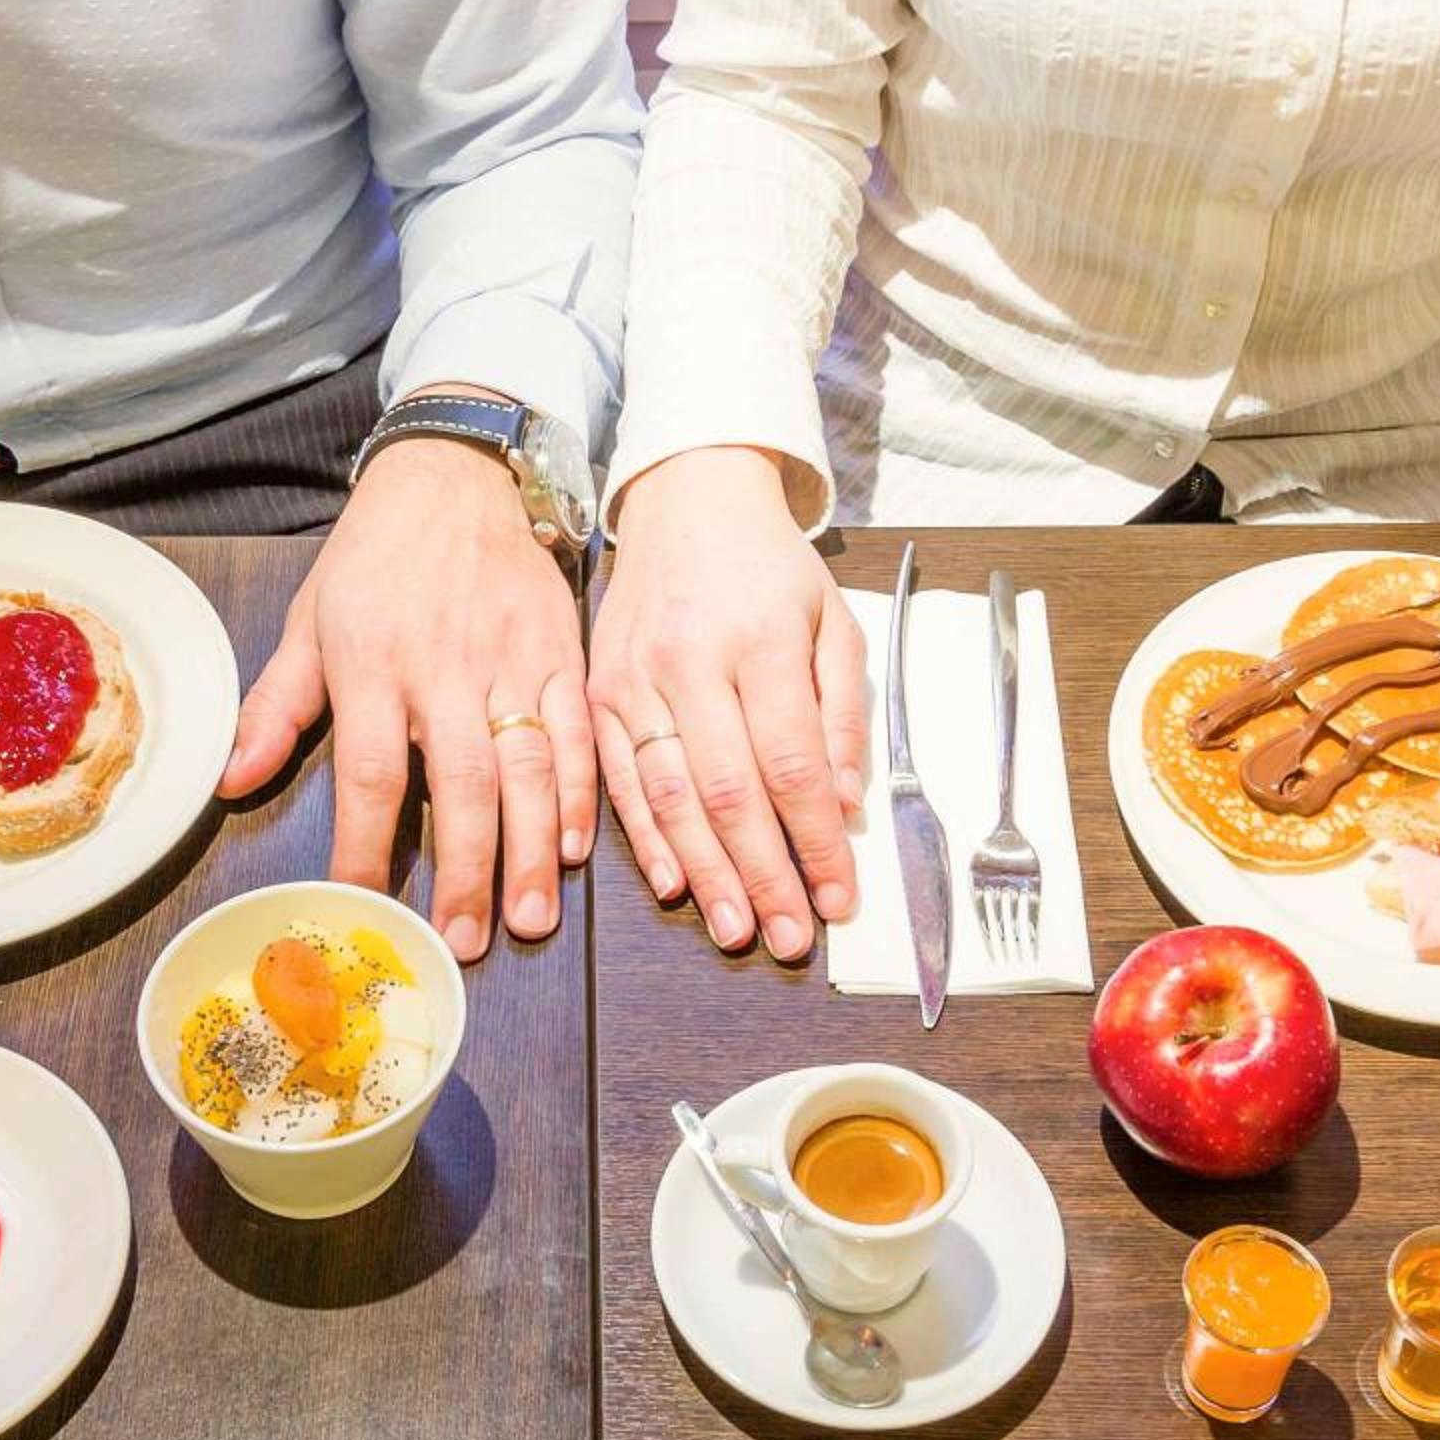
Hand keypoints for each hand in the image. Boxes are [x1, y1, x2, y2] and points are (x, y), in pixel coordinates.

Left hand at [219, 422, 590, 961]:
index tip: (362, 905)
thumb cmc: (373, 558)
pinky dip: (580, 795)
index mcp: (374, 666)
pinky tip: (571, 850)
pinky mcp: (560, 653)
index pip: (370, 774)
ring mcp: (511, 662)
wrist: (452, 476)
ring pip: (529, 769)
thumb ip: (276, 706)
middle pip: (461, 786)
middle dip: (466, 872)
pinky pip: (576, 734)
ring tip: (526, 919)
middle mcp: (446, 669)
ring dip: (529, 852)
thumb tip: (230, 784)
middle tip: (465, 942)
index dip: (365, 847)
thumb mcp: (310, 622)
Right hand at [588, 446, 864, 961]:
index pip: (791, 763)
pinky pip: (619, 780)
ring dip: (704, 873)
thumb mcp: (833, 621)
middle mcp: (690, 663)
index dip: (815, 841)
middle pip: (728, 791)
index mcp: (759, 642)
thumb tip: (842, 804)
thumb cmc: (770, 568)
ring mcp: (634, 679)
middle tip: (789, 938)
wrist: (686, 501)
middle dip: (763, 875)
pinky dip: (645, 839)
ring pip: (668, 796)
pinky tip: (672, 885)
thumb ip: (840, 714)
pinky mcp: (598, 692)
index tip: (838, 898)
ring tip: (738, 929)